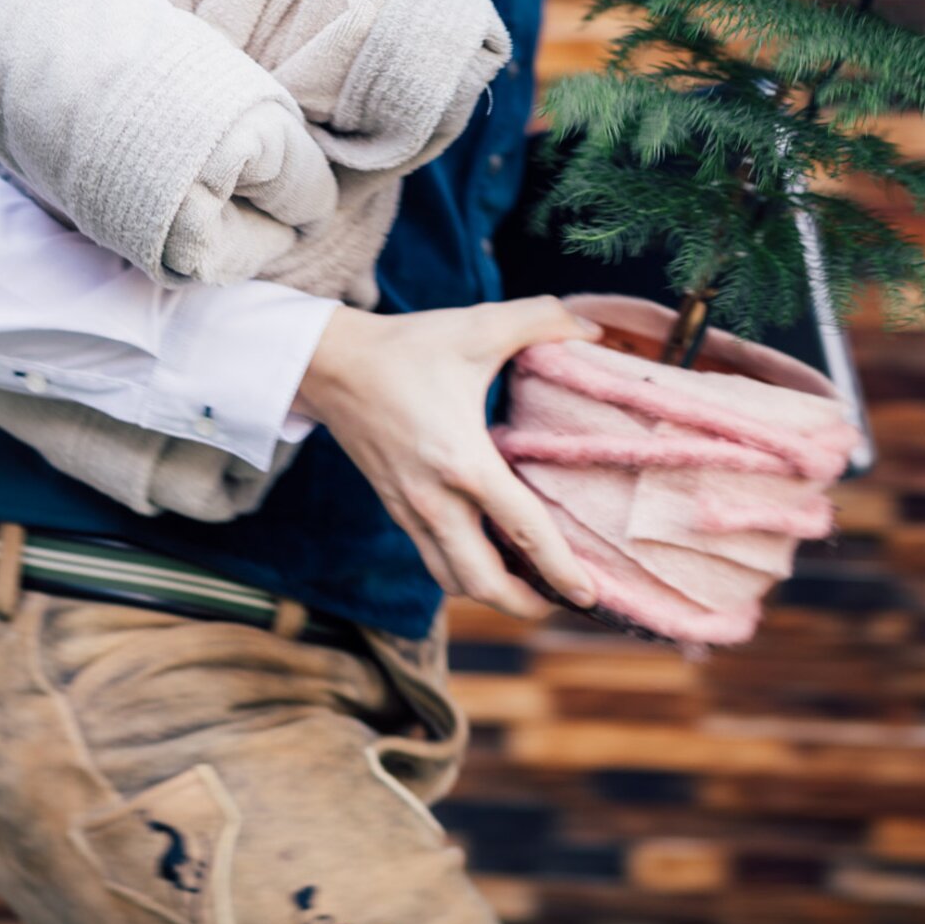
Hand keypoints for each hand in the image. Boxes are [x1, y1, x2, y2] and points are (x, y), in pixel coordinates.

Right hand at [293, 296, 601, 618]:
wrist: (331, 365)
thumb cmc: (407, 347)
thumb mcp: (477, 326)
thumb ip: (542, 318)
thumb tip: (594, 327)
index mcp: (463, 461)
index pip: (523, 530)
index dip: (561, 569)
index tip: (590, 595)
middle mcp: (434, 499)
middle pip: (482, 583)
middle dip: (526, 605)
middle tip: (565, 602)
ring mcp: (411, 509)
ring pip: (452, 580)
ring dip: (492, 595)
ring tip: (531, 588)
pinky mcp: (396, 508)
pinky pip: (433, 558)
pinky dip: (465, 571)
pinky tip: (491, 556)